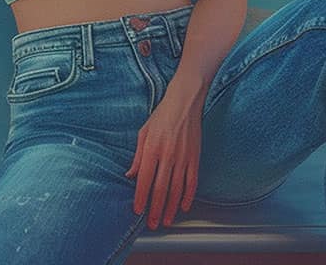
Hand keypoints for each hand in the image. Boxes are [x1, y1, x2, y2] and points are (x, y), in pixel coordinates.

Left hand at [125, 88, 202, 228]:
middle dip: (155, 209)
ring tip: (166, 221)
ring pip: (176, 189)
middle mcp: (167, 155)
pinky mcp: (195, 158)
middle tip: (152, 224)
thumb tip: (130, 175)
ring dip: (170, 208)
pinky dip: (188, 196)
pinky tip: (184, 207)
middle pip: (160, 189)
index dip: (141, 197)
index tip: (138, 210)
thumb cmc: (161, 116)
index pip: (144, 179)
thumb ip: (137, 156)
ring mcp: (183, 158)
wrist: (184, 103)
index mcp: (152, 148)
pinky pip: (192, 181)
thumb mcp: (143, 133)